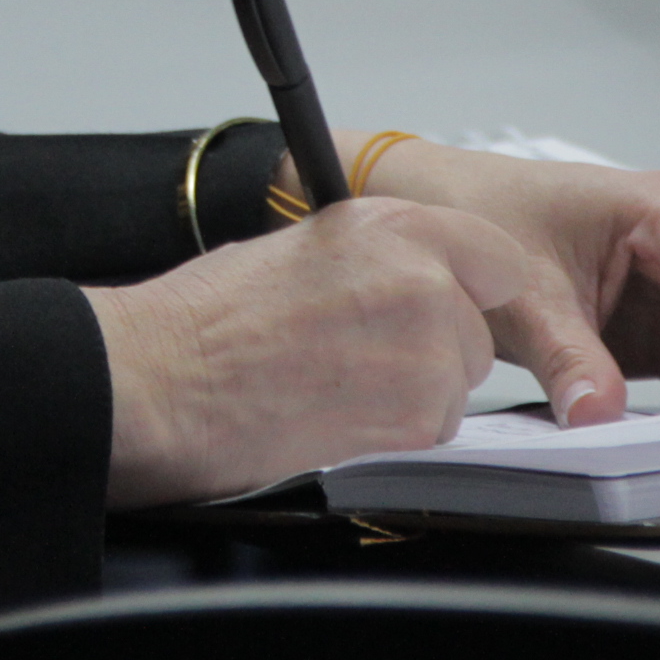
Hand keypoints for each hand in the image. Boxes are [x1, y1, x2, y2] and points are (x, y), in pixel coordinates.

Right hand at [86, 198, 526, 506]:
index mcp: (392, 225)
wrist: (165, 379)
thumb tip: (402, 283)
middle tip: (365, 359)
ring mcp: (424, 351)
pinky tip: (336, 417)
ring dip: (414, 397)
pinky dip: (396, 434)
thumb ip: (373, 259)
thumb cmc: (207, 318)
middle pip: (477, 331)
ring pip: (456, 387)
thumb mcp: (303, 247)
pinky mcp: (414, 418)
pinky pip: (433, 432)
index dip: (472, 291)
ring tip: (338, 388)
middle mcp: (421, 280)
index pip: (495, 258)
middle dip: (436, 351)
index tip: (454, 307)